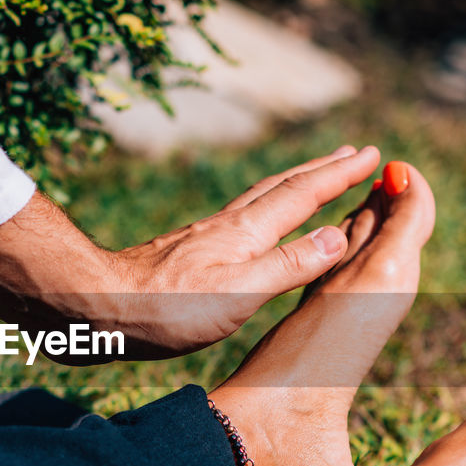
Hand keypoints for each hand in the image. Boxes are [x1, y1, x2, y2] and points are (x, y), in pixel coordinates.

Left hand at [0, 145, 380, 360]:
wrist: (93, 310)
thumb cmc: (164, 312)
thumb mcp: (237, 296)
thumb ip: (288, 267)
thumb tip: (340, 237)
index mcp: (245, 235)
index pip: (303, 196)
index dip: (339, 177)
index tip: (372, 155)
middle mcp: (227, 227)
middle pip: (283, 188)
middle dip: (322, 171)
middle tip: (354, 154)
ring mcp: (204, 238)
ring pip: (260, 201)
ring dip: (294, 185)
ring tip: (313, 178)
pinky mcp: (185, 254)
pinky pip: (241, 221)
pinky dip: (264, 211)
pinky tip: (254, 224)